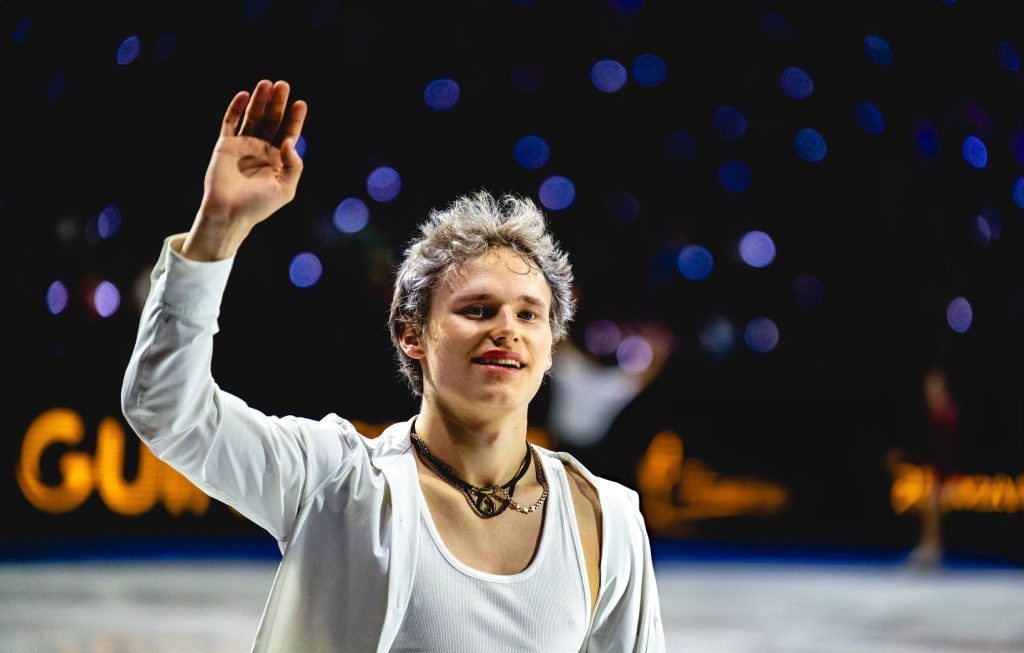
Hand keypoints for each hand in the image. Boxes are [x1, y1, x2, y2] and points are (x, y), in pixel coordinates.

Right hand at [183, 80, 307, 260]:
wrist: (229, 214)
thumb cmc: (258, 206)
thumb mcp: (285, 189)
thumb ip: (294, 166)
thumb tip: (290, 140)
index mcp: (278, 160)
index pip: (289, 133)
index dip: (295, 119)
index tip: (301, 104)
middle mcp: (261, 150)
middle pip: (272, 120)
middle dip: (278, 103)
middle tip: (284, 85)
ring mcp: (243, 146)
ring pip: (253, 117)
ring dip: (260, 101)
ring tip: (267, 84)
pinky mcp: (225, 145)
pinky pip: (230, 122)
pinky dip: (236, 108)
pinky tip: (245, 95)